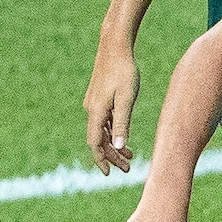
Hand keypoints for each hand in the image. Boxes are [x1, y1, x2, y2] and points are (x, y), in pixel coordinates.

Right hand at [83, 41, 140, 173]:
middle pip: (99, 140)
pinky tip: (124, 138)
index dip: (101, 159)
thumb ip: (123, 123)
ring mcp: (94, 104)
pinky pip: (104, 121)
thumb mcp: (127, 99)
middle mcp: (91, 110)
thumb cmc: (125, 71)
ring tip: (130, 156)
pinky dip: (113, 132)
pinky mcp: (99, 98)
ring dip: (114, 145)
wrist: (114, 47)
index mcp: (96, 112)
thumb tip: (120, 147)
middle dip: (112, 156)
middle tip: (128, 168)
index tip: (108, 173)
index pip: (95, 143)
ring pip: (102, 131)